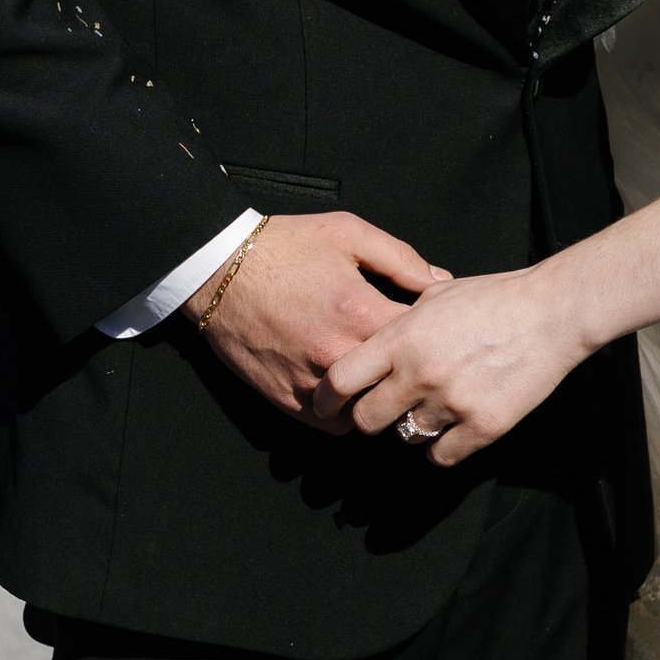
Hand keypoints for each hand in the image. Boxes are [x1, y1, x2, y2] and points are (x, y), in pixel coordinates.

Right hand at [190, 213, 448, 424]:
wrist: (216, 269)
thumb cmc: (283, 247)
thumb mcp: (348, 234)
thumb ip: (402, 259)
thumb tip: (443, 283)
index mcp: (358, 311)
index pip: (422, 342)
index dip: (436, 337)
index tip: (436, 333)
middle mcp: (336, 353)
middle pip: (399, 383)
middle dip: (412, 374)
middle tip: (417, 363)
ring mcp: (310, 382)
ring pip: (368, 411)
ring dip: (379, 399)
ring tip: (383, 381)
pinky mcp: (286, 400)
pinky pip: (333, 425)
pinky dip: (347, 414)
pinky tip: (351, 392)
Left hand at [321, 266, 588, 463]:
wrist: (553, 312)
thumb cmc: (495, 297)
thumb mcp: (436, 295)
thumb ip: (399, 321)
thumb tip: (370, 336)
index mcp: (402, 337)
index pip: (340, 380)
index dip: (326, 399)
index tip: (327, 407)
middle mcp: (420, 373)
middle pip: (366, 420)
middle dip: (370, 418)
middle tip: (383, 410)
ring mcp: (452, 402)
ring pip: (406, 438)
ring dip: (413, 428)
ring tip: (433, 408)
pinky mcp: (483, 426)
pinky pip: (442, 456)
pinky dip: (444, 447)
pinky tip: (455, 428)